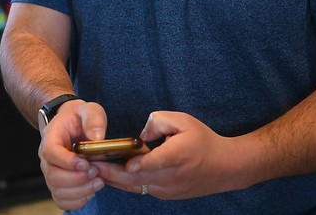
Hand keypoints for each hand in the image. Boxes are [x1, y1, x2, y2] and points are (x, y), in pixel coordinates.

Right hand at [38, 99, 108, 210]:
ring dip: (81, 191)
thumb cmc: (79, 118)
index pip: (51, 152)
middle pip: (53, 176)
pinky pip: (62, 201)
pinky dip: (78, 201)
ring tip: (99, 181)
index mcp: (51, 137)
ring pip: (58, 191)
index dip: (67, 162)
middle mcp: (47, 158)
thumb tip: (97, 137)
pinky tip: (91, 190)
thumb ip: (93, 120)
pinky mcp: (59, 185)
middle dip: (77, 179)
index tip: (86, 163)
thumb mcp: (89, 110)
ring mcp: (51, 173)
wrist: (72, 125)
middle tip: (96, 171)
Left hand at [95, 111, 241, 199]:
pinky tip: (110, 174)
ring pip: (136, 187)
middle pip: (137, 178)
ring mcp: (169, 189)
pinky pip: (141, 189)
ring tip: (92, 169)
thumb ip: (157, 122)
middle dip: (111, 172)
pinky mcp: (166, 194)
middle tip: (89, 164)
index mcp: (177, 156)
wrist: (227, 167)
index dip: (137, 163)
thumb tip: (139, 135)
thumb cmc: (203, 140)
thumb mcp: (182, 121)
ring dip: (114, 179)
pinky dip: (125, 183)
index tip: (120, 160)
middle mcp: (172, 177)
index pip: (154, 162)